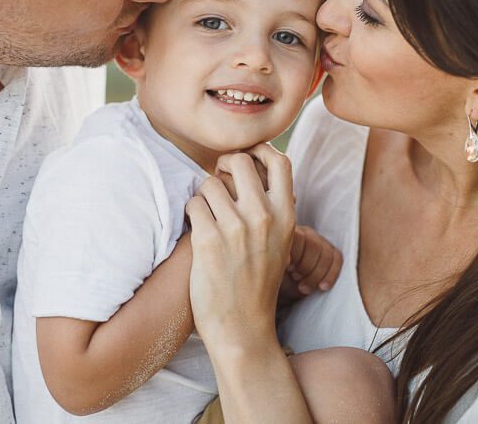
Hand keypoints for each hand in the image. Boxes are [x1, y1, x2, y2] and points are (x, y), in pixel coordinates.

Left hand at [186, 144, 295, 354]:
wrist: (243, 328)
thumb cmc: (256, 283)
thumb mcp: (279, 242)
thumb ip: (271, 208)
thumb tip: (250, 169)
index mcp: (286, 216)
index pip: (280, 161)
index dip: (260, 150)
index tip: (246, 157)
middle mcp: (264, 217)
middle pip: (240, 161)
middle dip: (224, 164)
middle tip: (218, 178)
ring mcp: (236, 228)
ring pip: (210, 183)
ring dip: (204, 194)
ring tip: (207, 215)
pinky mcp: (208, 240)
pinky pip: (193, 204)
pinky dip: (192, 213)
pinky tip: (197, 231)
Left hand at [280, 225, 342, 301]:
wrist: (282, 285)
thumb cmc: (273, 276)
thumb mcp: (270, 271)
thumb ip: (275, 263)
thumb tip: (286, 261)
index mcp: (287, 234)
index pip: (299, 237)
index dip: (297, 255)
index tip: (289, 270)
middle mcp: (304, 233)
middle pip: (315, 245)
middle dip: (307, 267)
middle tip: (296, 279)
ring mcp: (318, 240)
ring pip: (327, 253)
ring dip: (317, 274)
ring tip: (303, 288)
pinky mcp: (330, 251)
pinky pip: (337, 258)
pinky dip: (331, 275)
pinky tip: (322, 287)